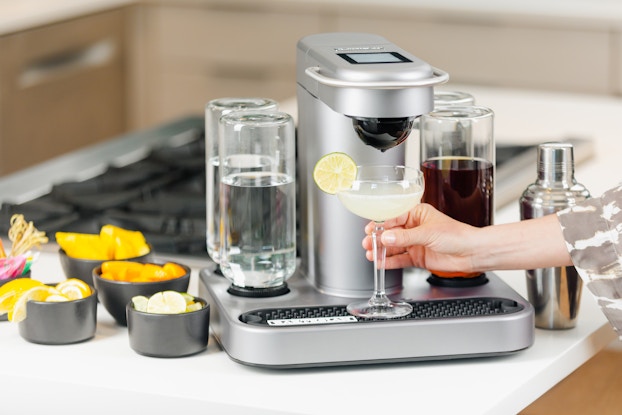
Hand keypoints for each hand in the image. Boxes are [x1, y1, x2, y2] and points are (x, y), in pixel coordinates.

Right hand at [363, 203, 481, 272]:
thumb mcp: (428, 233)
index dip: (381, 224)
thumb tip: (386, 238)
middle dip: (378, 238)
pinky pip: (400, 259)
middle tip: (368, 243)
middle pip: (391, 232)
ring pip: (394, 246)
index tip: (370, 229)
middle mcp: (415, 228)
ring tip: (371, 254)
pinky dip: (390, 261)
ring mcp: (416, 243)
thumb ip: (405, 237)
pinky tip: (381, 263)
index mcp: (418, 214)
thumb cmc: (457, 236)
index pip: (394, 217)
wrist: (472, 253)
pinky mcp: (418, 257)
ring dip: (382, 250)